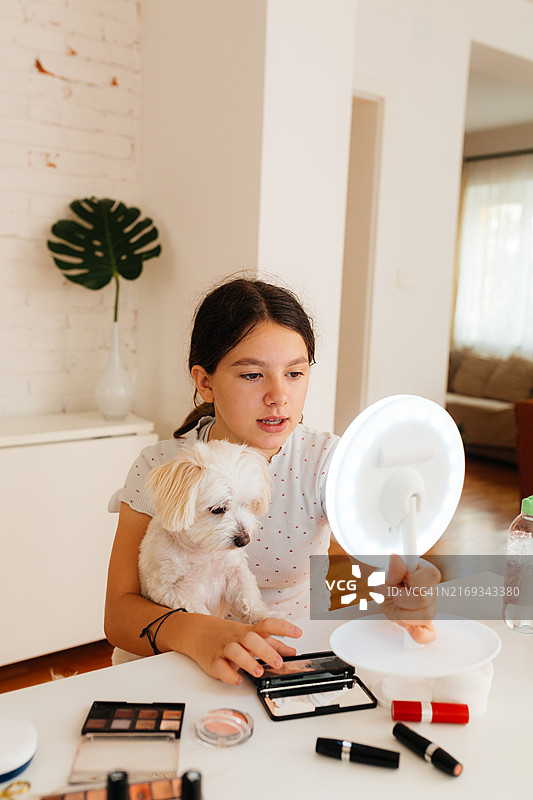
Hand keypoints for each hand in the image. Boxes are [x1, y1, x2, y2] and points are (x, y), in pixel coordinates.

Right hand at [185, 615, 301, 684]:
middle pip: (251, 638)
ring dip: (247, 661)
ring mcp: (224, 648)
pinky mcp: (213, 661)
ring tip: (258, 672)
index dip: (283, 628)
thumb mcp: (252, 637)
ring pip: (234, 651)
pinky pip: (220, 667)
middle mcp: (237, 638)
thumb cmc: (229, 636)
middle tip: (278, 662)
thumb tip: (291, 652)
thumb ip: (272, 644)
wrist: (198, 633)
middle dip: (265, 650)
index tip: (298, 633)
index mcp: (249, 632)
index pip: (267, 625)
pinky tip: (237, 679)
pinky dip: (228, 674)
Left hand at [381, 553, 440, 642]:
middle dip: (402, 597)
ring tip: (396, 603)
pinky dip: (420, 634)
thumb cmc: (388, 577)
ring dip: (402, 612)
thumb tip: (395, 558)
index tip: (404, 578)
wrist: (383, 586)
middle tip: (394, 592)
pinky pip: (428, 635)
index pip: (431, 576)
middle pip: (423, 600)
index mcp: (427, 574)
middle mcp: (432, 592)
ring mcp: (429, 609)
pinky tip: (411, 631)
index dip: (414, 579)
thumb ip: (392, 569)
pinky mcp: (423, 624)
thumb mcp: (386, 571)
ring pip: (422, 617)